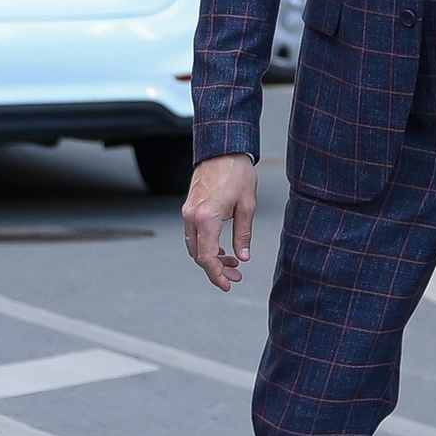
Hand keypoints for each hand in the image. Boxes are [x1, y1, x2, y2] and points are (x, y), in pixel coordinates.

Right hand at [183, 154, 259, 290]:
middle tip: (235, 276)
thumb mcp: (247, 206)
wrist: (222, 150)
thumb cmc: (237, 174)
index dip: (216, 275)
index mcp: (206, 218)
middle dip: (216, 270)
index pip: (207, 257)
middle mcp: (192, 217)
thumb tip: (243, 257)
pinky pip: (194, 235)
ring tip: (232, 264)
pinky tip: (222, 249)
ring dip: (211, 258)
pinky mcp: (189, 208)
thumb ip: (243, 234)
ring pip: (194, 246)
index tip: (228, 285)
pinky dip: (206, 246)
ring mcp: (188, 212)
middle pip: (198, 255)